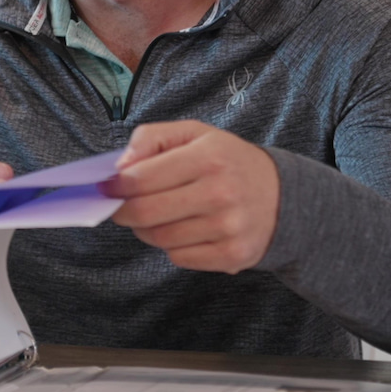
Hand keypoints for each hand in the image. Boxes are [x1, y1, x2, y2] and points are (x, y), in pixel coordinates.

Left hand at [101, 121, 280, 273]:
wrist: (282, 196)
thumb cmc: (227, 161)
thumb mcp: (194, 134)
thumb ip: (151, 138)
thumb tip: (120, 167)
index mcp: (209, 157)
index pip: (141, 178)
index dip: (116, 185)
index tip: (109, 186)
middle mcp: (221, 193)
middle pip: (144, 213)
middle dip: (124, 211)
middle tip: (121, 206)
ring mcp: (228, 228)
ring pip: (158, 238)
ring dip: (147, 229)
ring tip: (158, 214)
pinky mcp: (232, 255)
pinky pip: (178, 257)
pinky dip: (172, 245)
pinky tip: (184, 229)